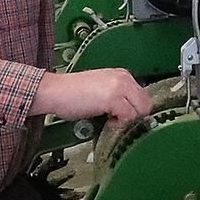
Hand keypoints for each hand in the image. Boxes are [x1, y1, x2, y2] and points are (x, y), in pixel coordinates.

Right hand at [32, 69, 151, 125]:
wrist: (54, 91)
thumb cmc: (72, 94)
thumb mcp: (101, 90)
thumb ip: (118, 96)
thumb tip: (131, 112)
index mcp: (122, 75)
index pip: (143, 97)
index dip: (135, 111)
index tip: (122, 117)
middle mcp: (123, 78)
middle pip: (146, 104)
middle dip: (135, 116)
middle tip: (117, 120)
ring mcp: (119, 87)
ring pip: (141, 110)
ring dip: (128, 120)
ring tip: (110, 119)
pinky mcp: (113, 98)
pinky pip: (129, 116)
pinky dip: (120, 123)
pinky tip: (107, 121)